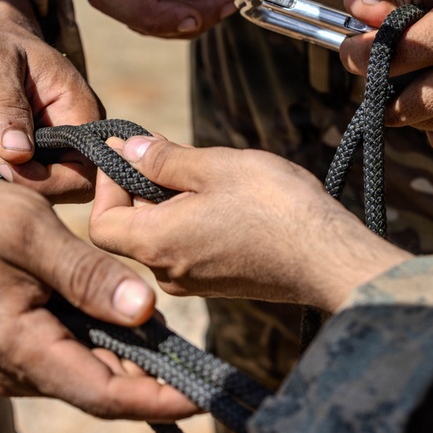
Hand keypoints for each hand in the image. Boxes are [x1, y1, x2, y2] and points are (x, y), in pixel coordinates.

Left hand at [0, 0, 103, 202]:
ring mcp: (45, 154)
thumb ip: (6, 104)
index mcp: (80, 116)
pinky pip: (1, 185)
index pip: (79, 173)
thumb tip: (17, 152)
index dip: (40, 180)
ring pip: (21, 191)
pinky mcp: (19, 161)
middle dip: (1, 180)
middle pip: (53, 190)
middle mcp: (69, 142)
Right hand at [0, 177, 197, 420]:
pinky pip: (64, 354)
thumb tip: (145, 308)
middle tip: (202, 357)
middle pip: (100, 386)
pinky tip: (118, 313)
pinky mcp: (8, 348)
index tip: (202, 395)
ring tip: (168, 331)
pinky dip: (97, 341)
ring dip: (126, 357)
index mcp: (22, 345)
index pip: (104, 393)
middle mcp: (16, 369)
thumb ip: (87, 272)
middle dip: (151, 376)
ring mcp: (9, 363)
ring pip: (84, 371)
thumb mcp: (29, 232)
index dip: (158, 398)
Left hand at [89, 136, 409, 311]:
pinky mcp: (219, 284)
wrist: (331, 258)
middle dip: (141, 186)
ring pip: (161, 237)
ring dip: (170, 202)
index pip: (101, 222)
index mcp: (157, 243)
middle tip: (169, 151)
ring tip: (204, 173)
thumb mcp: (216, 167)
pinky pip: (188, 248)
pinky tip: (224, 199)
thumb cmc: (276, 208)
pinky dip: (191, 221)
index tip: (128, 154)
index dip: (106, 185)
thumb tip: (127, 148)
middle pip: (130, 228)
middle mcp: (168, 271)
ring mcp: (195, 282)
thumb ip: (164, 159)